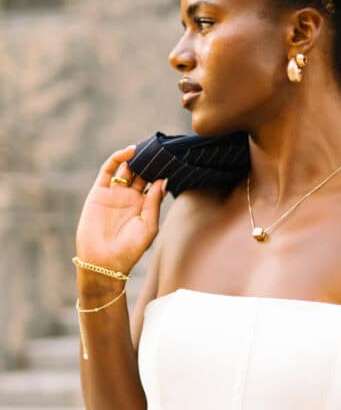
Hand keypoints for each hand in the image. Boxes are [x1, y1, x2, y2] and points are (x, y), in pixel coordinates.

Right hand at [75, 144, 168, 273]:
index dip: (161, 172)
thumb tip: (163, 181)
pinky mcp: (98, 192)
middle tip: (159, 149)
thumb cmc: (130, 249)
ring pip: (125, 169)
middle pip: (140, 173)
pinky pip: (107, 170)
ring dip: (135, 158)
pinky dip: (117, 158)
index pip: (154, 183)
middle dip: (149, 162)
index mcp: (143, 207)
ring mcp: (114, 194)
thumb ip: (154, 203)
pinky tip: (130, 152)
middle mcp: (129, 198)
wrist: (104, 262)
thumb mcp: (148, 226)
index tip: (172, 160)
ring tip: (146, 148)